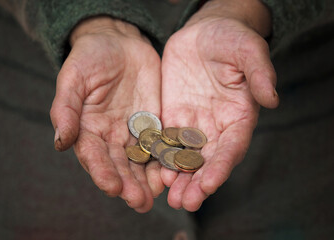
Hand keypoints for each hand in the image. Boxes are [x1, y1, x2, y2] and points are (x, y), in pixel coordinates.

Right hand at [50, 17, 163, 212]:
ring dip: (148, 179)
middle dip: (129, 184)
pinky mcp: (155, 123)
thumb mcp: (74, 78)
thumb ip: (66, 109)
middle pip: (120, 165)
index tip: (112, 187)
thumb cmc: (91, 58)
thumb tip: (60, 141)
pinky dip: (166, 158)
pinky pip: (161, 143)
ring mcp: (135, 131)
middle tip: (139, 202)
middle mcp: (112, 136)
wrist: (119, 43)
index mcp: (89, 129)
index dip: (102, 172)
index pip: (94, 156)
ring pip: (142, 160)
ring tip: (157, 195)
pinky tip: (174, 171)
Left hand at [160, 0, 278, 210]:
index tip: (210, 183)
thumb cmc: (230, 39)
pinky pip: (166, 140)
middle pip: (208, 160)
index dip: (222, 166)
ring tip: (169, 198)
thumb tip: (272, 99)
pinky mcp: (172, 116)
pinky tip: (154, 171)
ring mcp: (193, 123)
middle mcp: (216, 126)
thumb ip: (259, 73)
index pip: (231, 147)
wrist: (203, 34)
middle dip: (197, 182)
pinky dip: (161, 157)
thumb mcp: (247, 49)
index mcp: (238, 116)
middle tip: (185, 202)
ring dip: (178, 178)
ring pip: (185, 156)